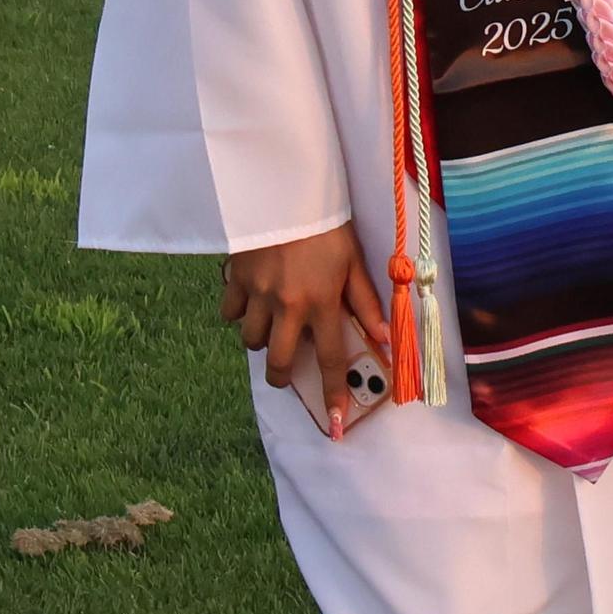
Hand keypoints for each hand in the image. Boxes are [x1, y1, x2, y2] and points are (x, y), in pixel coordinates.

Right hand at [220, 222, 390, 441]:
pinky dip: (238, 312)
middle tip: (285, 371)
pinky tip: (250, 300)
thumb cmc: (328, 226)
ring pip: (250, 340)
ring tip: (272, 323)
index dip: (334, 393)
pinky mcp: (235, 280)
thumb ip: (365, 301)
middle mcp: (288, 306)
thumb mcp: (354, 261)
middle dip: (281, 376)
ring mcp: (257, 295)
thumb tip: (383, 336)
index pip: (330, 359)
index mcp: (322, 302)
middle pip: (277, 362)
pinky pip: (229, 312)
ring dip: (261, 339)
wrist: (287, 191)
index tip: (335, 422)